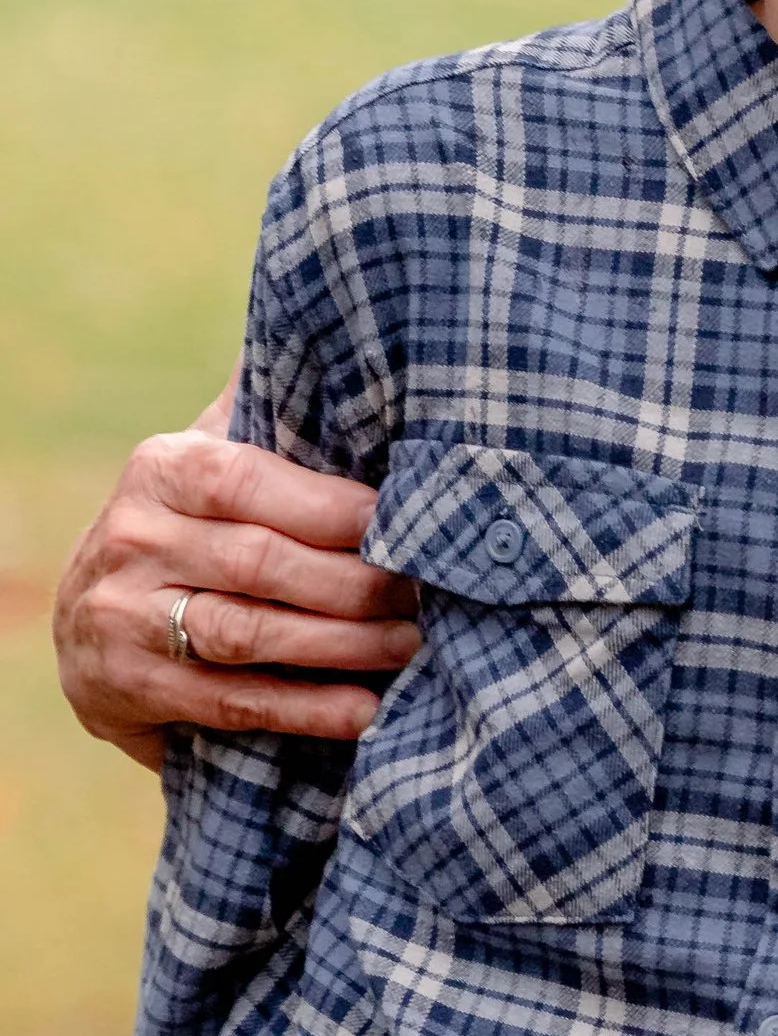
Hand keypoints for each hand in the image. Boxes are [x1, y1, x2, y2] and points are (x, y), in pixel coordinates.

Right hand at [53, 379, 419, 765]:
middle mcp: (135, 537)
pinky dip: (305, 709)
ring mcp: (126, 616)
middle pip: (262, 563)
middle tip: (428, 594)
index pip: (252, 480)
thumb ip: (268, 409)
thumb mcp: (210, 459)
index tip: (409, 521)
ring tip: (413, 647)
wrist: (91, 622)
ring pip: (250, 633)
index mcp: (164, 468)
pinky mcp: (131, 687)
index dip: (336, 507)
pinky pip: (231, 700)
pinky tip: (366, 711)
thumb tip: (339, 324)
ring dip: (343, 646)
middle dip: (357, 583)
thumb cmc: (190, 527)